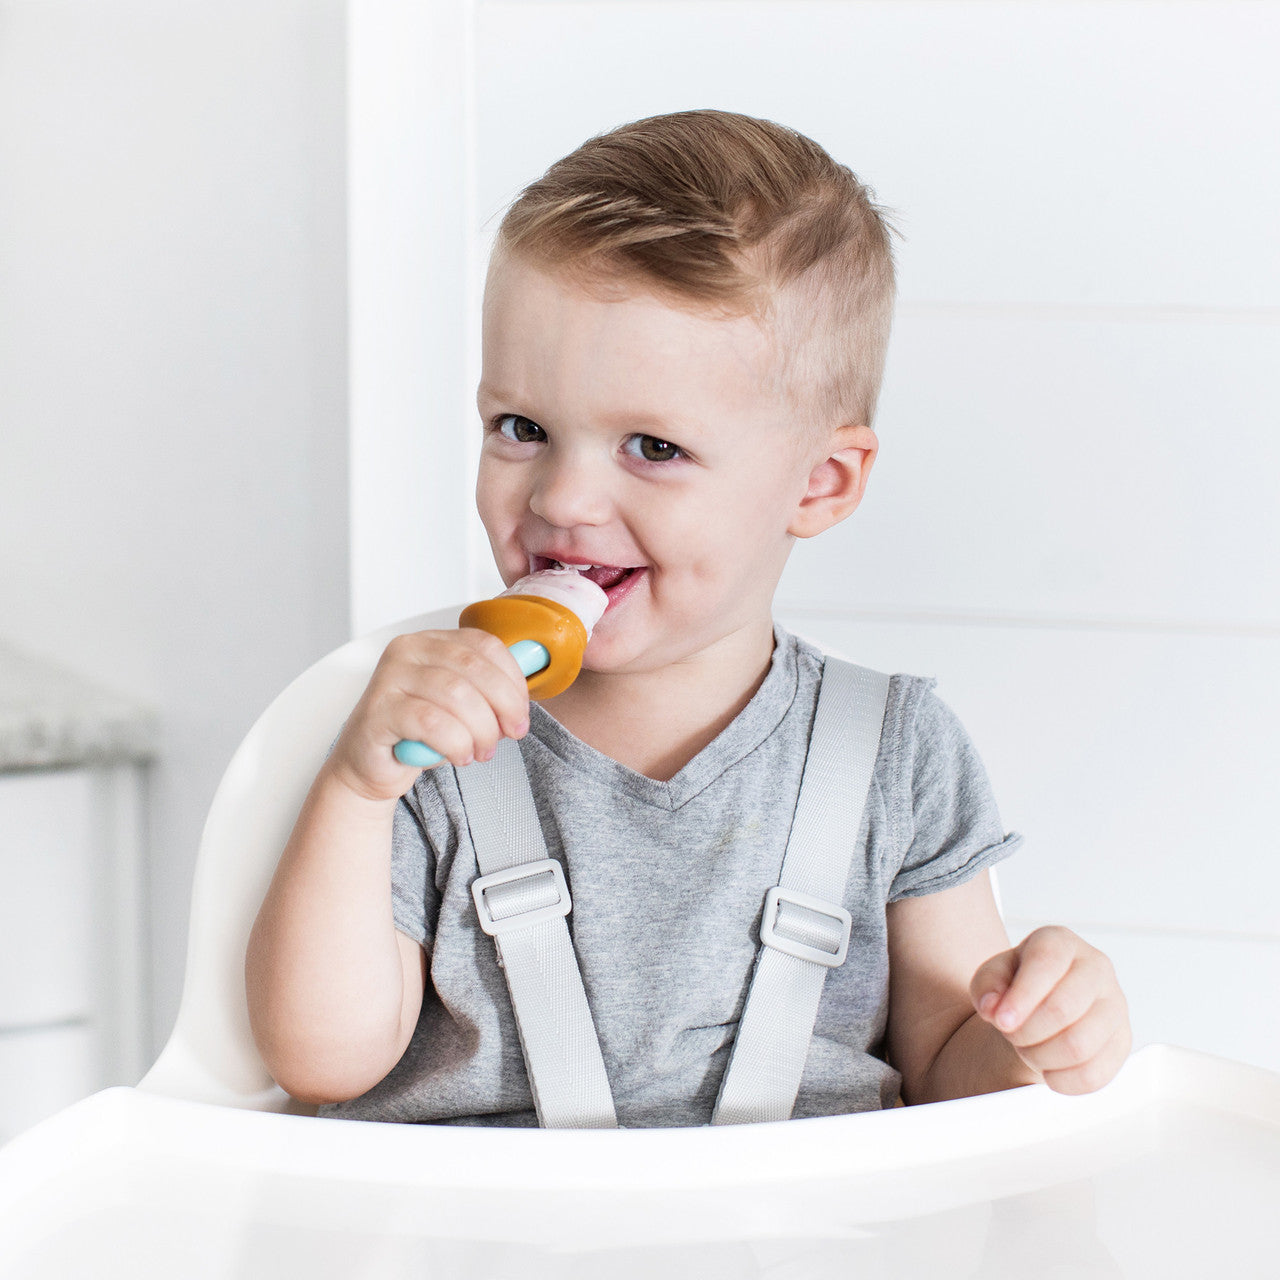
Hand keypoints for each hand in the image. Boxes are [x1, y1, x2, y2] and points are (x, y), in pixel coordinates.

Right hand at [326, 628, 531, 802]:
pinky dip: (455, 743)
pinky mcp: (378, 710)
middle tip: (510, 734)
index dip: (513, 678)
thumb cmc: (417, 733)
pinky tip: (460, 756)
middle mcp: (407, 650)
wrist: (369, 765)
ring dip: (481, 729)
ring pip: (456, 695)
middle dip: (503, 706)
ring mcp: (389, 678)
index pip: (485, 644)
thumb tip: (523, 698)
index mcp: (431, 640)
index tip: (522, 710)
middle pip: (474, 668)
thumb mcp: (459, 706)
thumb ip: (487, 692)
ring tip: (482, 751)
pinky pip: (431, 723)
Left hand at [970, 925, 1130, 1094]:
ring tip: (1028, 1049)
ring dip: (1042, 1057)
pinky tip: (1047, 1069)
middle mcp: (1096, 967)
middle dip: (1027, 1032)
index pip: (1046, 963)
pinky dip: (1062, 1080)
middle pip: (1063, 1008)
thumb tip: (992, 1006)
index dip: (1022, 997)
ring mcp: (1115, 1005)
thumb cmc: (1018, 986)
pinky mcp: (1122, 1042)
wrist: (1044, 1008)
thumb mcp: (993, 976)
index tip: (1001, 1021)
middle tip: (1011, 1035)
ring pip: (1079, 1045)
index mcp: (1061, 942)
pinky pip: (1095, 1074)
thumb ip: (987, 986)